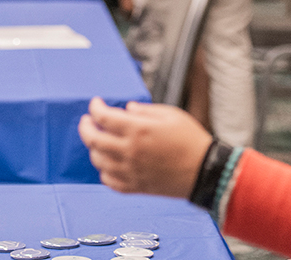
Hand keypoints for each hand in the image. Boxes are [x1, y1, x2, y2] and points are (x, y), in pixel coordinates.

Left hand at [79, 97, 212, 197]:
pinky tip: (109, 162)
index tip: (96, 103)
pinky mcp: (135, 187)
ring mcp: (131, 171)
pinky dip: (104, 170)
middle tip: (87, 121)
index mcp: (138, 130)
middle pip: (93, 139)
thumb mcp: (171, 115)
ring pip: (97, 160)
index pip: (103, 117)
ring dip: (94, 148)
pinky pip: (109, 181)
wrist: (205, 171)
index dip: (95, 107)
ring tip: (99, 140)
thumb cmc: (191, 141)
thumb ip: (145, 110)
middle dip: (85, 127)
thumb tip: (127, 108)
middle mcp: (130, 151)